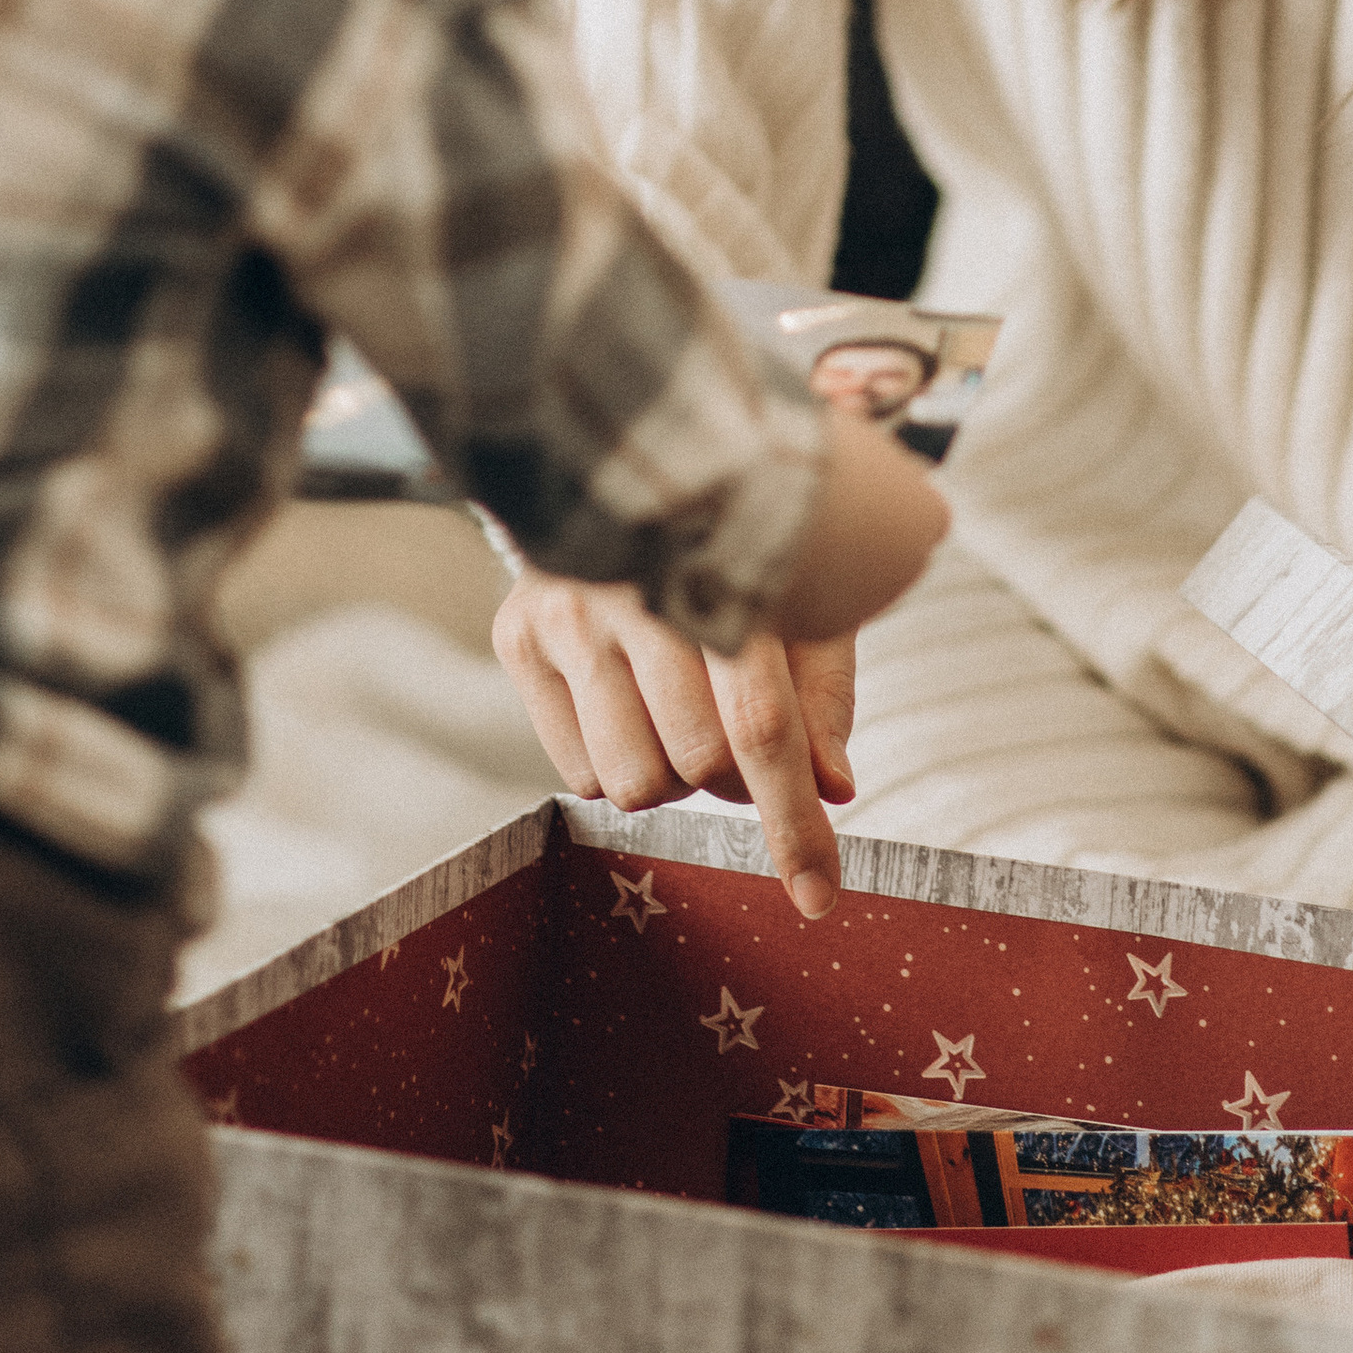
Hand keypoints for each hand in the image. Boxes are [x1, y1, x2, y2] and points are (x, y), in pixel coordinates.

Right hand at [492, 576, 857, 918]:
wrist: (628, 457)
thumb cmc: (739, 542)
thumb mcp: (807, 593)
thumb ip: (825, 694)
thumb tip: (835, 791)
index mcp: (724, 566)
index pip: (762, 726)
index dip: (794, 820)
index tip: (819, 895)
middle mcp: (634, 586)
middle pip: (700, 763)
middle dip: (738, 775)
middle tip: (744, 726)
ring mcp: (567, 608)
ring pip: (633, 782)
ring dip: (675, 772)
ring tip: (682, 707)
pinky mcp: (517, 631)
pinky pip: (581, 773)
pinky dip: (621, 761)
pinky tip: (631, 699)